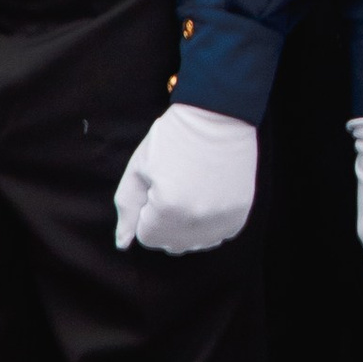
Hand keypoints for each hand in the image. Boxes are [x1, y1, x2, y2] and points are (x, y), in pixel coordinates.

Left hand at [112, 102, 256, 255]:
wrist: (217, 117)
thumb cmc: (173, 138)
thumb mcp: (139, 169)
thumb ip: (127, 209)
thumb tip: (122, 244)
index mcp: (167, 208)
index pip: (146, 237)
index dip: (146, 213)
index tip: (156, 188)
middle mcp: (197, 220)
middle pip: (170, 244)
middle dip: (165, 223)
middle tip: (173, 189)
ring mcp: (221, 219)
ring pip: (195, 243)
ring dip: (188, 227)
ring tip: (191, 194)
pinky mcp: (239, 215)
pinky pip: (218, 236)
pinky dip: (210, 224)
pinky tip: (208, 198)